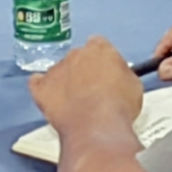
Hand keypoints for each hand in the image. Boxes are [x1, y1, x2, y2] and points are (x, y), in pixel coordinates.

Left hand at [28, 37, 145, 136]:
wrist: (96, 126)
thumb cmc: (119, 106)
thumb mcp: (134, 85)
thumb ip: (122, 74)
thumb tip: (117, 76)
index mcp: (99, 48)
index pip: (98, 45)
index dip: (102, 61)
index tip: (106, 74)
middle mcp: (75, 54)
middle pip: (77, 58)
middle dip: (82, 71)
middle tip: (92, 92)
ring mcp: (55, 69)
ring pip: (58, 72)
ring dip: (64, 82)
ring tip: (74, 104)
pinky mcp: (41, 87)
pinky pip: (38, 83)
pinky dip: (43, 90)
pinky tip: (51, 100)